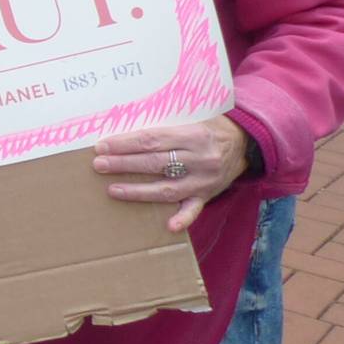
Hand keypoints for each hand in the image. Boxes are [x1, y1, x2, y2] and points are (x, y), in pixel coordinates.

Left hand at [94, 115, 249, 232]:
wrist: (244, 142)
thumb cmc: (208, 126)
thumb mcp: (190, 117)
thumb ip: (163, 123)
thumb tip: (124, 124)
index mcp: (192, 135)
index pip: (151, 140)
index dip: (125, 144)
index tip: (102, 146)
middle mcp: (199, 158)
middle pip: (155, 163)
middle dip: (124, 164)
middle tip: (99, 164)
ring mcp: (204, 180)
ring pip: (167, 188)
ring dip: (138, 191)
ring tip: (113, 189)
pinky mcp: (208, 195)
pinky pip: (195, 209)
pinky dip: (182, 218)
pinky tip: (168, 226)